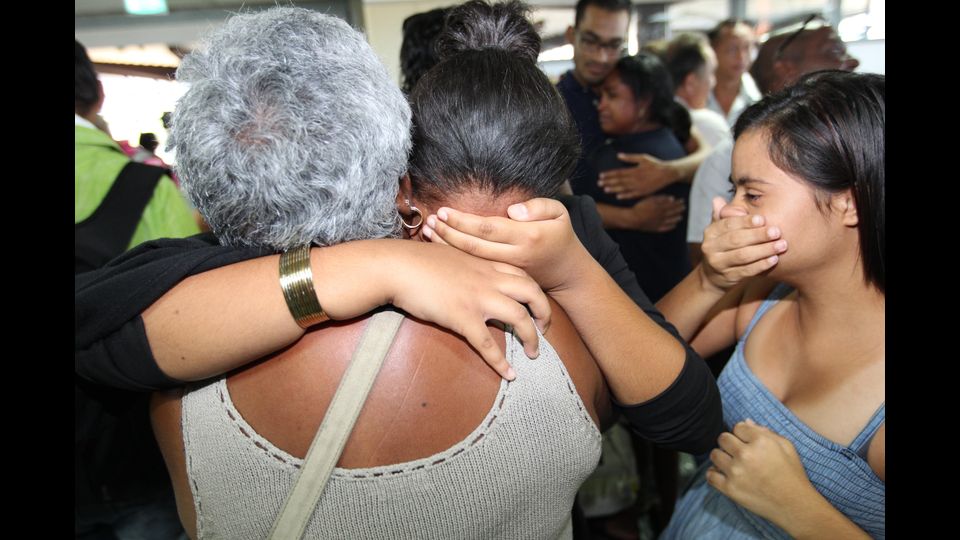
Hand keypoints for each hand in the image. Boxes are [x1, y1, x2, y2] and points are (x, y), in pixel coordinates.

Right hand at [381, 242, 551, 380]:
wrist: (397, 266)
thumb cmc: (417, 259)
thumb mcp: (450, 254)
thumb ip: (467, 264)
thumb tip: (467, 272)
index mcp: (486, 264)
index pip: (522, 275)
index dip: (535, 292)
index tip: (537, 305)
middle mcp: (489, 279)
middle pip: (532, 293)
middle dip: (545, 312)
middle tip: (546, 329)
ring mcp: (478, 298)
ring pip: (519, 318)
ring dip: (531, 338)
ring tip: (534, 353)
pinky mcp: (463, 317)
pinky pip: (488, 344)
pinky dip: (501, 362)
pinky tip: (509, 374)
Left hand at [420, 198, 592, 294]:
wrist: (566, 272)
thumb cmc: (560, 236)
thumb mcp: (560, 213)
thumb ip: (539, 207)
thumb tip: (512, 210)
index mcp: (527, 237)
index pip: (489, 228)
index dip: (464, 221)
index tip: (444, 211)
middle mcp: (515, 256)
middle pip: (475, 246)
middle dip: (449, 233)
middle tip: (430, 221)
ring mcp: (507, 270)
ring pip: (472, 259)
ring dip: (448, 246)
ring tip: (427, 232)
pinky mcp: (502, 279)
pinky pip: (475, 267)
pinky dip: (456, 257)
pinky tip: (440, 246)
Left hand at [598, 153, 677, 198]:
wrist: (668, 173)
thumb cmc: (655, 164)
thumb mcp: (643, 157)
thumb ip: (630, 157)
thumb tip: (618, 155)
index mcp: (634, 170)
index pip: (618, 172)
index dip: (609, 174)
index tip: (601, 176)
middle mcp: (636, 178)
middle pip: (619, 181)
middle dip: (608, 182)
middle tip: (599, 184)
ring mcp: (640, 186)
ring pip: (624, 188)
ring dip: (614, 189)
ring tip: (605, 190)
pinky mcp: (644, 192)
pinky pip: (632, 195)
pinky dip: (625, 195)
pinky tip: (618, 196)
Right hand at [623, 195, 685, 231]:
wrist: (633, 219)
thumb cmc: (640, 207)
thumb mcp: (650, 199)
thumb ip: (661, 198)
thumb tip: (672, 198)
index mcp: (661, 208)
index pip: (672, 205)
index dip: (678, 203)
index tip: (682, 201)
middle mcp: (662, 216)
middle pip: (673, 212)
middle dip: (679, 209)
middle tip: (684, 208)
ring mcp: (659, 223)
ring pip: (671, 220)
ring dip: (677, 218)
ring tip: (681, 217)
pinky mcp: (656, 228)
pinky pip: (666, 228)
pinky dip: (671, 226)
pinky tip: (674, 225)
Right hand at [699, 197, 787, 292]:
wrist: (713, 275)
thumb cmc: (723, 246)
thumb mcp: (720, 230)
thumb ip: (723, 215)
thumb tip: (718, 199)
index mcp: (710, 232)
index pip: (728, 224)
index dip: (746, 222)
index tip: (763, 219)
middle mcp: (710, 248)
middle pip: (736, 240)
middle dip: (758, 235)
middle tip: (777, 232)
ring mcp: (718, 264)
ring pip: (743, 256)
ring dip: (764, 250)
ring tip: (781, 245)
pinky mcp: (728, 277)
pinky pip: (747, 271)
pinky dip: (762, 265)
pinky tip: (774, 259)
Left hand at [706, 419, 816, 522]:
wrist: (795, 505)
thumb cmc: (792, 474)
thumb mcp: (786, 446)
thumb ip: (765, 431)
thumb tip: (745, 422)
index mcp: (761, 441)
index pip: (738, 427)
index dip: (743, 434)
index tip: (749, 443)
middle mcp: (746, 454)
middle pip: (723, 438)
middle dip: (730, 443)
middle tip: (739, 453)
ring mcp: (736, 472)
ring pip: (714, 454)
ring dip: (722, 457)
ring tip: (733, 464)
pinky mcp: (730, 489)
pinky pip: (710, 475)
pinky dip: (714, 474)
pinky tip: (724, 474)